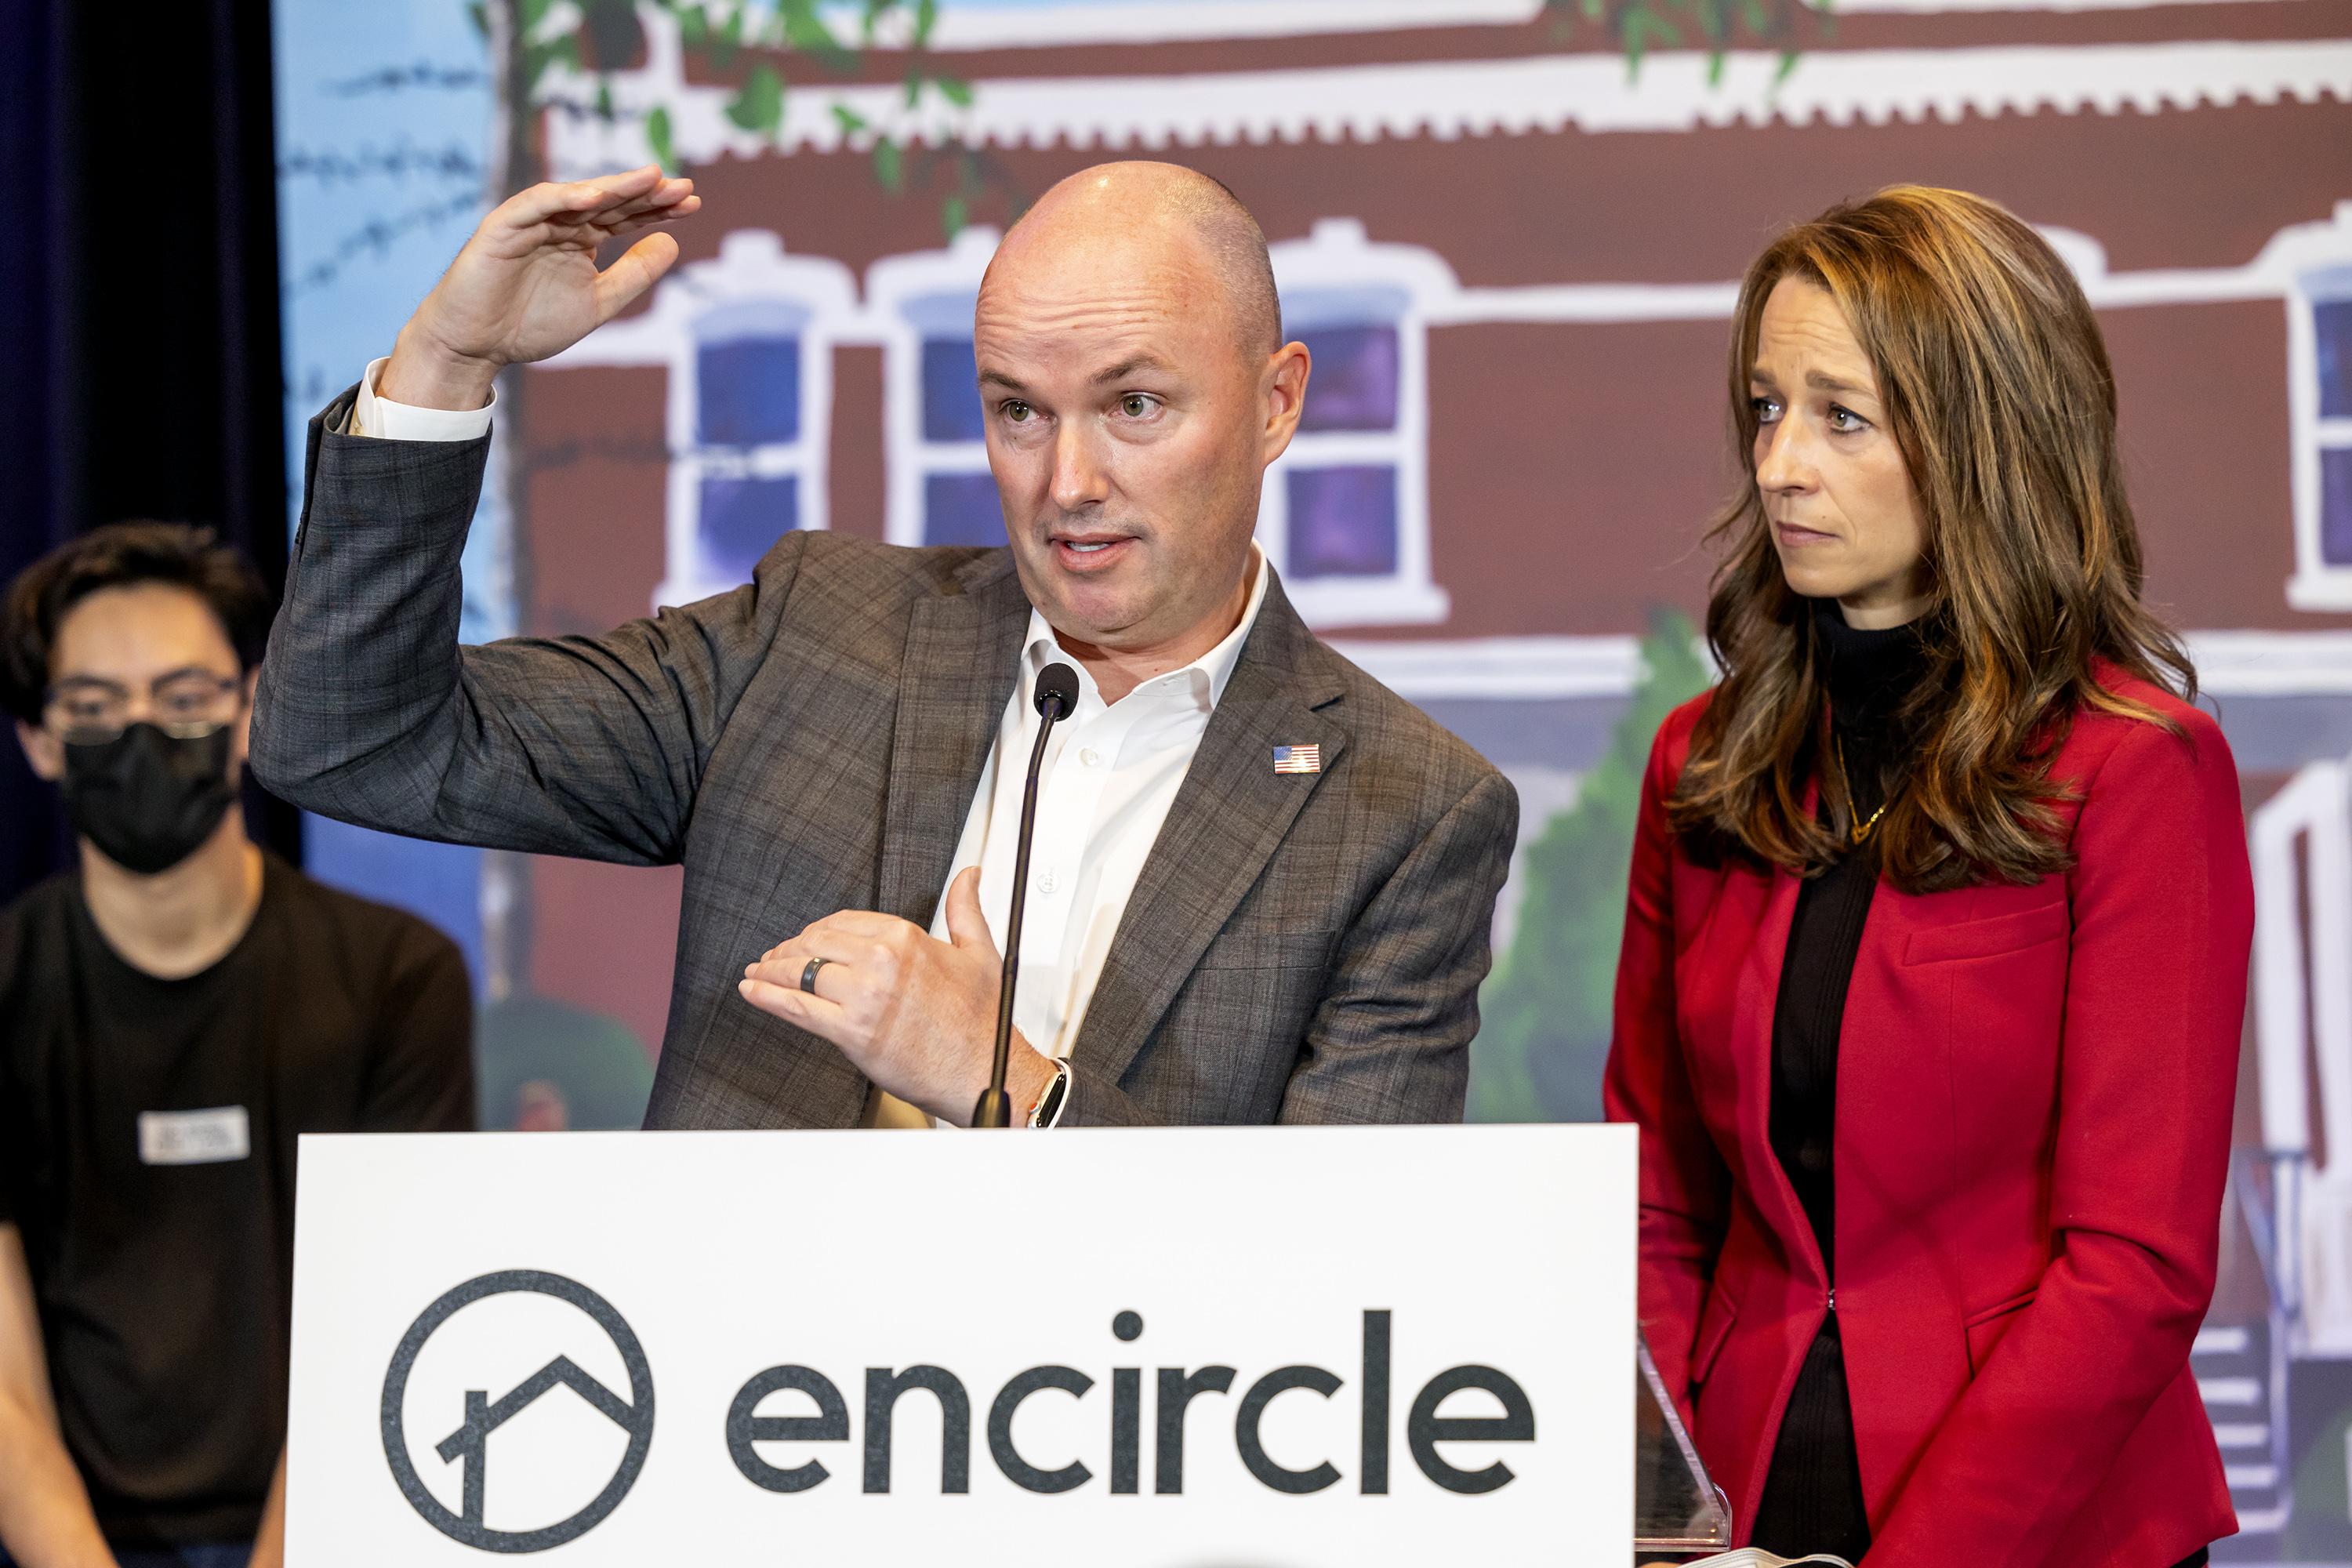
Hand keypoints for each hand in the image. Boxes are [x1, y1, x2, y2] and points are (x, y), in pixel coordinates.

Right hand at [379, 165, 699, 411]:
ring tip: (650, 179)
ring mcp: (532, 221)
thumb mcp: (597, 303)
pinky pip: (535, 205)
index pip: (625, 217)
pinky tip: (595, 195)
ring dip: (613, 186)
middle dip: (645, 192)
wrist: (475, 345)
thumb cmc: (530, 324)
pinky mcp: (503, 226)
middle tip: (682, 184)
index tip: (692, 203)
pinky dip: (563, 198)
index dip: (658, 209)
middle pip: (608, 201)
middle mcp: (560, 224)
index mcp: (581, 240)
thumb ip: (632, 275)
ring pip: (577, 196)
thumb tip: (672, 243)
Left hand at [738, 868, 1057, 1126]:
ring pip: (801, 973)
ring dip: (771, 970)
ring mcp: (864, 997)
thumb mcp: (979, 951)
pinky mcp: (851, 1031)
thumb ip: (964, 909)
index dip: (817, 931)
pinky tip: (753, 991)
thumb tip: (966, 877)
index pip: (843, 922)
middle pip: (815, 944)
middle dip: (789, 949)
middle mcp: (881, 961)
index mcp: (905, 938)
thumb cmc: (981, 1020)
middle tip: (774, 956)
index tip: (807, 939)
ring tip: (757, 972)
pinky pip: (797, 1008)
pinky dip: (767, 997)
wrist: (982, 1069)